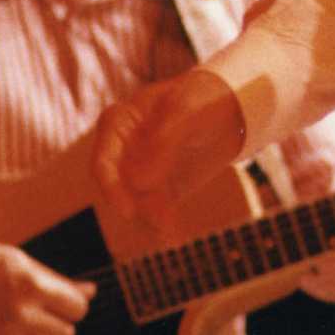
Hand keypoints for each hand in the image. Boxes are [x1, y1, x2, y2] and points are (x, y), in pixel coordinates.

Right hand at [0, 239, 92, 334]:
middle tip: (44, 312)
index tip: (64, 302)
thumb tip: (91, 291)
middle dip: (59, 324)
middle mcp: (21, 316)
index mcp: (33, 287)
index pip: (78, 309)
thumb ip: (59, 282)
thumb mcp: (26, 264)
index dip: (73, 305)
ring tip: (15, 316)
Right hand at [91, 67, 243, 233]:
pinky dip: (163, 223)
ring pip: (137, 203)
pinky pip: (157, 210)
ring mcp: (141, 171)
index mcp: (117, 124)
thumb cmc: (202, 97)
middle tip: (158, 221)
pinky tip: (174, 237)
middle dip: (134, 208)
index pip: (103, 162)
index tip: (128, 211)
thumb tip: (137, 181)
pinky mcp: (161, 188)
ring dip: (151, 219)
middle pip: (117, 188)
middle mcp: (124, 151)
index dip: (111, 188)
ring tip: (170, 233)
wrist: (231, 106)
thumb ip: (163, 141)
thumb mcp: (185, 109)